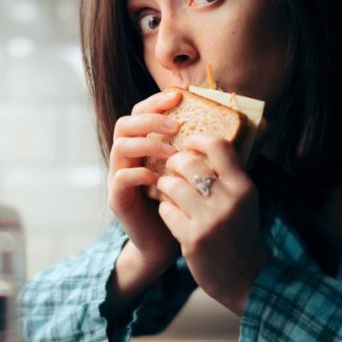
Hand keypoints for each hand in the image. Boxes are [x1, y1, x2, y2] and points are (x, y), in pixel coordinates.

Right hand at [107, 89, 182, 273]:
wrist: (166, 245)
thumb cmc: (183, 207)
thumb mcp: (191, 173)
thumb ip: (195, 151)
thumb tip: (223, 126)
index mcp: (142, 147)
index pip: (140, 113)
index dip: (155, 102)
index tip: (178, 96)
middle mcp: (127, 159)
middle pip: (125, 124)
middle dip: (150, 119)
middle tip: (175, 125)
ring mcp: (118, 177)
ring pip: (120, 146)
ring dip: (147, 144)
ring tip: (172, 151)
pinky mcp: (118, 199)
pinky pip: (121, 177)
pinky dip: (140, 174)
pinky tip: (159, 178)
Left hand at [154, 133, 268, 314]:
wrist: (246, 279)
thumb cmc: (241, 235)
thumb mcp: (245, 201)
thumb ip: (229, 176)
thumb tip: (204, 145)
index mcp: (243, 187)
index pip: (219, 145)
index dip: (198, 138)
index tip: (188, 141)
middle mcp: (228, 200)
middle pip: (188, 162)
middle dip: (174, 161)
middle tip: (170, 165)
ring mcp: (209, 221)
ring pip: (172, 185)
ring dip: (164, 184)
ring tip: (166, 188)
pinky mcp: (192, 239)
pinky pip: (166, 211)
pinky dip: (165, 210)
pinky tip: (170, 213)